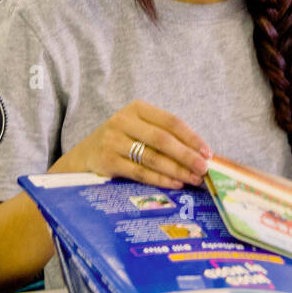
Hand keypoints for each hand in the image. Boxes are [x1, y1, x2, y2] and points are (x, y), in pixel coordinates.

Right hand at [58, 100, 212, 189]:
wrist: (84, 156)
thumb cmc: (121, 142)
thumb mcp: (138, 129)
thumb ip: (164, 136)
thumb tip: (200, 154)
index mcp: (137, 108)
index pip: (171, 121)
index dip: (191, 137)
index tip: (207, 152)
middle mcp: (123, 121)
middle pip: (163, 139)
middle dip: (187, 155)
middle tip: (204, 168)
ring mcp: (113, 140)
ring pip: (152, 157)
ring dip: (177, 170)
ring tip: (193, 179)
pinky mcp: (107, 160)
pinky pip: (139, 172)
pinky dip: (160, 179)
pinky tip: (174, 184)